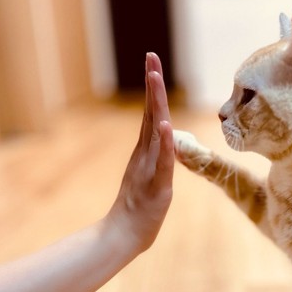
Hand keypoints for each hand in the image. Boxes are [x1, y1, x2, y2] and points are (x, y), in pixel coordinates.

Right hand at [105, 52, 173, 255]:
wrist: (124, 235)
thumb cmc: (138, 209)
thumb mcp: (150, 176)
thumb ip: (156, 157)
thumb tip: (162, 137)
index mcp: (145, 151)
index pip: (152, 115)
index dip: (155, 90)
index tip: (153, 64)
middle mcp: (145, 154)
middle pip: (152, 114)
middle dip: (153, 85)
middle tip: (151, 57)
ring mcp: (149, 168)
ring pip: (156, 132)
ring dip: (157, 104)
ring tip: (156, 78)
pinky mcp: (157, 186)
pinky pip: (162, 162)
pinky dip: (165, 143)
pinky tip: (166, 124)